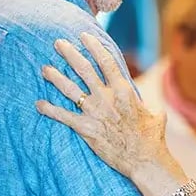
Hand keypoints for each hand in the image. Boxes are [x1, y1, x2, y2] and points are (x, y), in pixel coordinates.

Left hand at [35, 33, 182, 181]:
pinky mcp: (85, 129)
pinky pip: (63, 116)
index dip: (94, 46)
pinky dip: (50, 109)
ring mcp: (94, 112)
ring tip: (45, 69)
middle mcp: (106, 97)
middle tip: (58, 43)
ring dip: (56, 78)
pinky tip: (39, 104)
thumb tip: (153, 106)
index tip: (84, 36)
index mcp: (124, 90)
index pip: (106, 61)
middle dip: (70, 54)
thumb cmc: (152, 139)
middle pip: (84, 69)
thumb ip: (149, 105)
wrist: (144, 160)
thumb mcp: (156, 115)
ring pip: (70, 89)